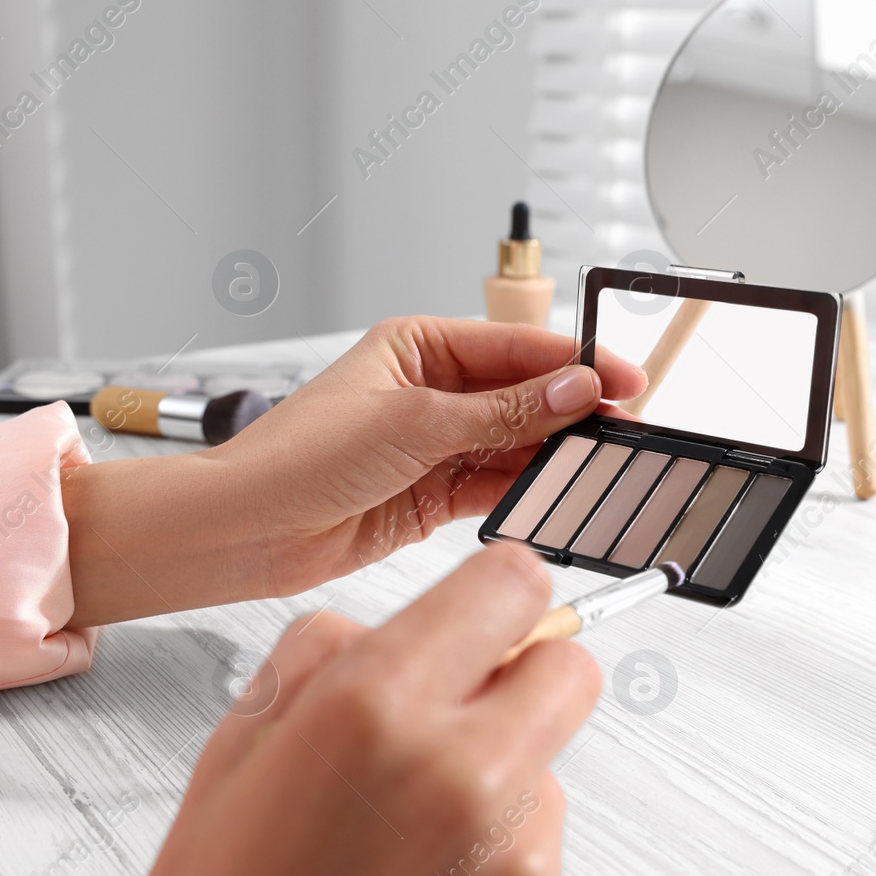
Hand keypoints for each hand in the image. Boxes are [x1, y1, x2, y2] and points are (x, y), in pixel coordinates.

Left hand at [64, 317, 642, 625]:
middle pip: (524, 395)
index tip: (625, 381)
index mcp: (419, 346)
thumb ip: (503, 410)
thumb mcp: (415, 423)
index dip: (577, 362)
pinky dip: (525, 490)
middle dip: (573, 412)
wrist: (250, 528)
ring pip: (515, 443)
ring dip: (553, 455)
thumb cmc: (299, 457)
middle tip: (625, 431)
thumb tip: (573, 388)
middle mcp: (430, 391)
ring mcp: (433, 444)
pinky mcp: (431, 495)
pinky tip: (555, 493)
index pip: (517, 347)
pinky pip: (495, 485)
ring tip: (599, 466)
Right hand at [93, 545, 599, 875]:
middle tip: (456, 735)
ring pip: (550, 785)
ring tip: (404, 871)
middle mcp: (461, 778)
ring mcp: (520, 871)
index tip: (488, 621)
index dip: (496, 600)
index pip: (513, 585)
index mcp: (373, 708)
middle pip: (570, 671)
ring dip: (498, 807)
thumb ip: (328, 655)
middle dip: (521, 686)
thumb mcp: (234, 748)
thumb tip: (408, 628)